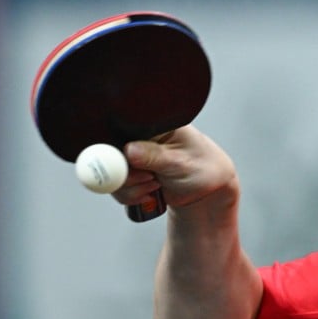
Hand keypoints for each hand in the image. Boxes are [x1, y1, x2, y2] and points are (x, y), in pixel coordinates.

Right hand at [113, 125, 237, 212]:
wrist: (208, 190)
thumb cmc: (202, 168)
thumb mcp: (180, 161)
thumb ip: (154, 156)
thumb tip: (128, 150)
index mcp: (153, 124)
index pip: (121, 129)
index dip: (116, 149)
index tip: (124, 165)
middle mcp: (138, 138)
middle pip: (109, 153)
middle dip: (124, 173)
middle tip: (148, 179)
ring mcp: (132, 157)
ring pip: (110, 173)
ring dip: (130, 186)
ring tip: (155, 184)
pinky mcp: (130, 174)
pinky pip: (116, 187)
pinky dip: (130, 195)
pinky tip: (150, 192)